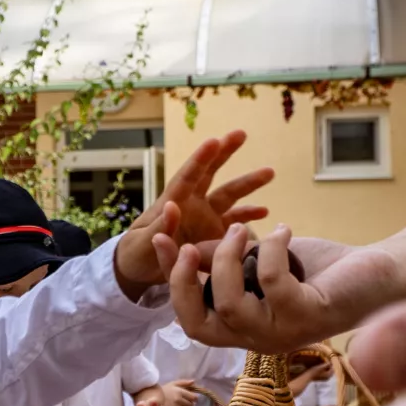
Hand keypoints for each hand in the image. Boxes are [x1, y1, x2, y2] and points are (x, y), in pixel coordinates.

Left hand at [113, 131, 272, 298]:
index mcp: (171, 203)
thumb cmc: (136, 254)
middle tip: (241, 134)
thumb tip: (173, 206)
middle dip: (224, 153)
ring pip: (229, 195)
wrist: (141, 271)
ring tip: (270, 172)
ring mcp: (204, 218)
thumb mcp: (142, 244)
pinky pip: (235, 222)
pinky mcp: (214, 234)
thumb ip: (158, 227)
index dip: (200, 159)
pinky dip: (249, 215)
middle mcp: (191, 205)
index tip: (214, 141)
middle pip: (210, 173)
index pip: (187, 177)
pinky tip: (265, 211)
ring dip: (248, 184)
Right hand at [154, 381, 197, 405]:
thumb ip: (184, 382)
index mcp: (180, 391)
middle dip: (190, 403)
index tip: (191, 397)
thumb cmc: (166, 389)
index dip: (194, 398)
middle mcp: (178, 399)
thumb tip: (194, 381)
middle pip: (191, 404)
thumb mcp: (174, 383)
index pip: (194, 397)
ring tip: (181, 405)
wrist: (154, 396)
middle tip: (185, 401)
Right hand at [161, 225, 399, 352]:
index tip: (161, 237)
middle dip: (183, 282)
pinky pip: (271, 282)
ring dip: (229, 258)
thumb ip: (226, 259)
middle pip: (197, 325)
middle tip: (190, 246)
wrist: (380, 274)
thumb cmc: (321, 270)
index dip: (170, 280)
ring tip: (245, 230)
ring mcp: (282, 334)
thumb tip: (188, 248)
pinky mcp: (306, 318)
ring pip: (229, 304)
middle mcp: (259, 339)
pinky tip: (285, 231)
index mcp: (245, 327)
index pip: (191, 316)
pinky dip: (273, 249)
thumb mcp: (262, 260)